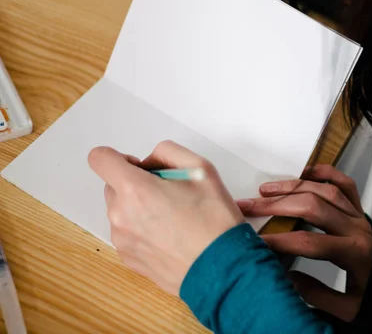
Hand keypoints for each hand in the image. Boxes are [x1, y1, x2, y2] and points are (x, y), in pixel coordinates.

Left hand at [88, 140, 243, 294]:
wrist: (221, 268)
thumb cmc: (214, 220)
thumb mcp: (202, 169)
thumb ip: (168, 152)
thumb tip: (150, 162)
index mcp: (135, 190)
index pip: (100, 158)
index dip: (119, 157)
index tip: (141, 168)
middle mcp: (121, 215)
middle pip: (111, 185)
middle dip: (134, 183)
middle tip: (168, 194)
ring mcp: (122, 240)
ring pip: (119, 210)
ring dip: (137, 207)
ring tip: (172, 218)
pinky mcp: (129, 259)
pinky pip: (126, 233)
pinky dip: (141, 229)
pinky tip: (169, 236)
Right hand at [237, 165, 371, 321]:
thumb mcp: (347, 309)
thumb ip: (316, 295)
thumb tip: (285, 277)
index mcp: (355, 253)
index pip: (308, 242)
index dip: (278, 241)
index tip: (255, 243)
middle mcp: (358, 228)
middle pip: (312, 207)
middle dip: (276, 206)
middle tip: (250, 208)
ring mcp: (360, 216)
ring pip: (324, 191)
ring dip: (293, 187)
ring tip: (266, 191)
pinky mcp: (361, 210)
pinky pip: (345, 184)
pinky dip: (325, 174)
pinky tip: (304, 174)